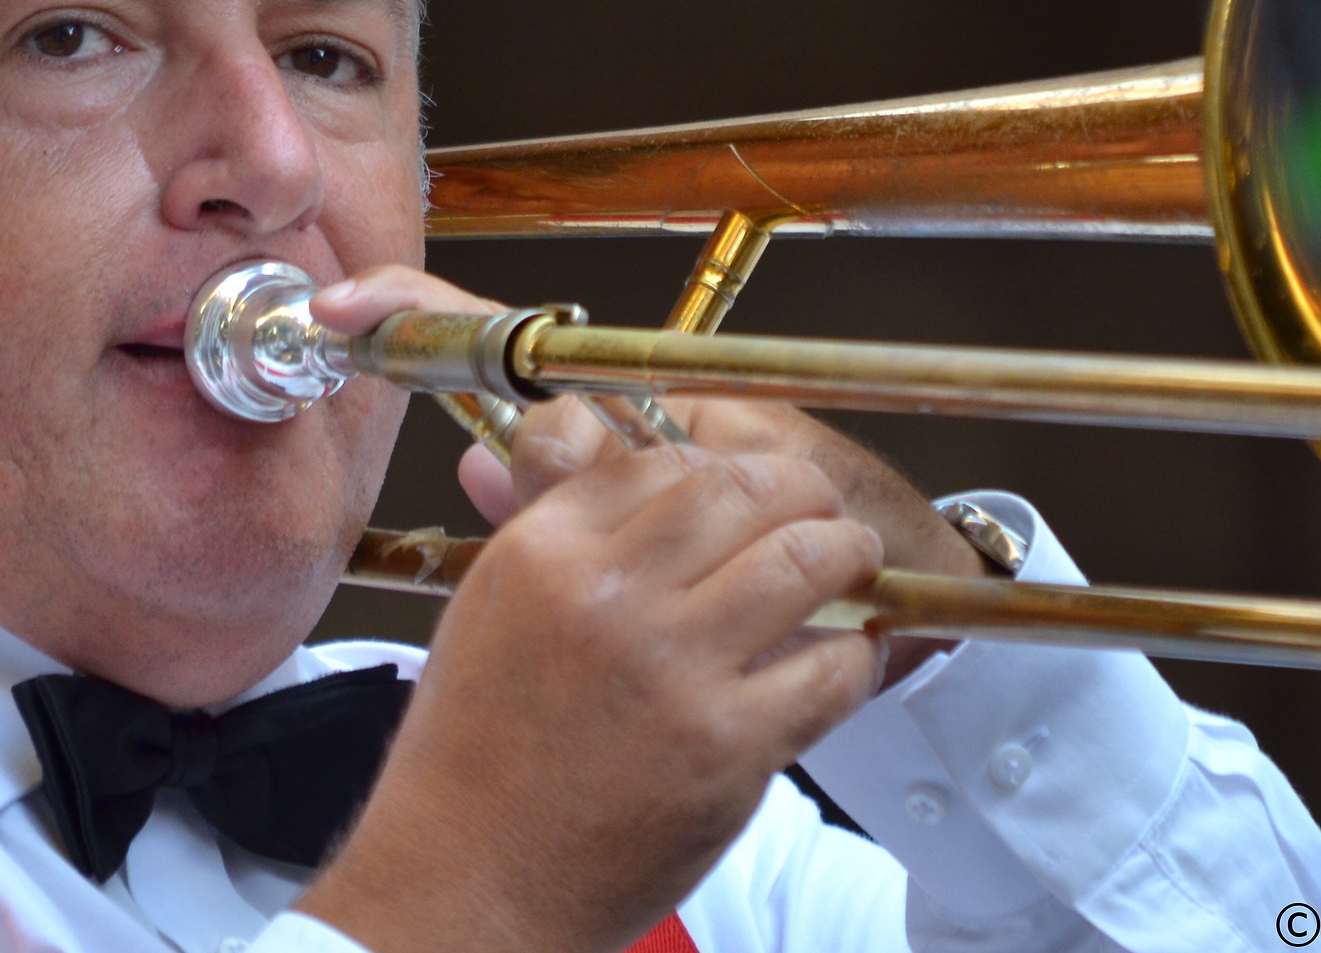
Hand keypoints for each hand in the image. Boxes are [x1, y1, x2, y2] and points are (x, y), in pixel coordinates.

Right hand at [298, 267, 888, 952]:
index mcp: (542, 553)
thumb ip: (542, 524)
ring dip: (845, 555)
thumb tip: (565, 434)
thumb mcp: (486, 613)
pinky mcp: (726, 746)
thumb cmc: (470, 758)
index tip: (743, 490)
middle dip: (800, 491)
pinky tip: (840, 660)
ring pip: (801, 561)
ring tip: (854, 562)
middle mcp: (607, 595)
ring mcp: (671, 669)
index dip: (717, 468)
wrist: (465, 885)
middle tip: (822, 511)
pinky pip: (827, 670)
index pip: (658, 460)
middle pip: (742, 490)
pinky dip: (851, 657)